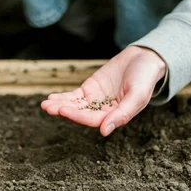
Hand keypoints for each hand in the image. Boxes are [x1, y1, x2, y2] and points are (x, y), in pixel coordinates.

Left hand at [41, 46, 165, 135]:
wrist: (144, 59)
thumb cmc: (145, 78)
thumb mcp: (137, 95)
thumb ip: (122, 114)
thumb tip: (104, 131)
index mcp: (116, 117)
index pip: (93, 120)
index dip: (77, 116)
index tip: (63, 111)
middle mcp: (104, 112)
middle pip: (80, 115)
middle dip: (64, 111)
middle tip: (49, 108)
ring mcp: (96, 101)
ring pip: (75, 106)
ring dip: (60, 106)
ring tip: (46, 105)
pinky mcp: (90, 90)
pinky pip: (74, 97)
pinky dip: (63, 98)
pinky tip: (51, 98)